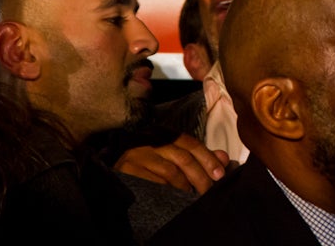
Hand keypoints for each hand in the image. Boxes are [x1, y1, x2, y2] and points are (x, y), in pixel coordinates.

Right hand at [114, 133, 230, 193]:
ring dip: (186, 187)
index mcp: (164, 134)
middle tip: (209, 191)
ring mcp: (138, 155)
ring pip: (170, 171)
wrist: (111, 176)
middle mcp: (151, 141)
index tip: (219, 174)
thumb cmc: (149, 166)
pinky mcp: (127, 170)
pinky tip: (174, 199)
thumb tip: (223, 158)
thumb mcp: (173, 156)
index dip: (207, 158)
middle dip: (200, 176)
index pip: (190, 143)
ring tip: (193, 197)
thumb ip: (199, 156)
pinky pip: (153, 183)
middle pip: (183, 158)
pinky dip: (167, 191)